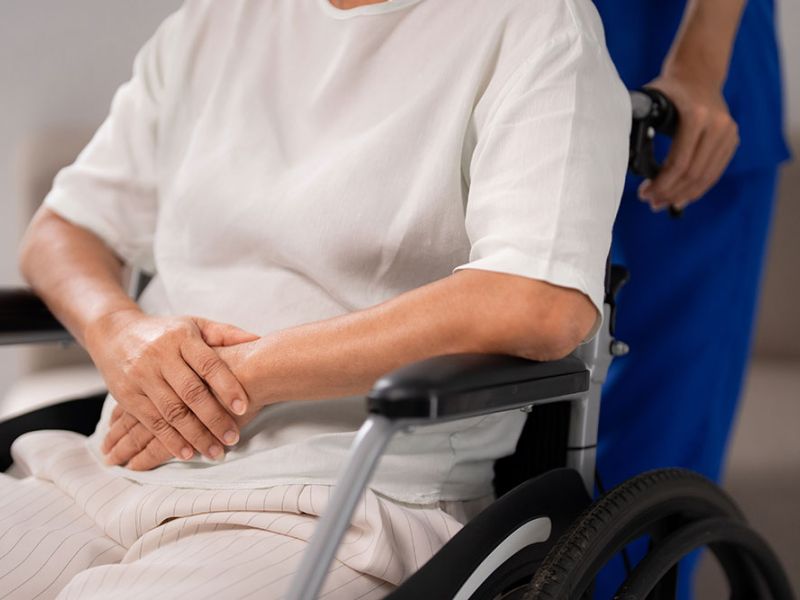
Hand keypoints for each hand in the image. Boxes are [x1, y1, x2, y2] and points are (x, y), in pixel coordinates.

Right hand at [101, 340, 259, 469]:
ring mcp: (141, 377)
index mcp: (181, 338)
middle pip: (190, 392)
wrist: (114, 333)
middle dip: (214, 418)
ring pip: (172, 412)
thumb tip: (258, 339)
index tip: (244, 407)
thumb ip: (225, 334)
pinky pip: (151, 422)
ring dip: (195, 435)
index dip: (227, 386)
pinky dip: (170, 440)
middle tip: (233, 438)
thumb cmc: (166, 332)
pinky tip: (187, 453)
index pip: (208, 364)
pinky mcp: (127, 396)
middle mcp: (160, 356)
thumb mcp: (194, 325)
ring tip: (215, 452)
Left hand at [638, 73, 738, 210]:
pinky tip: (681, 196)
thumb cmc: (668, 90)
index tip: (644, 194)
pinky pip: (715, 171)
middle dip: (671, 193)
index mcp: (696, 116)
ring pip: (707, 176)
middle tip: (652, 203)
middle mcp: (718, 125)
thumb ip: (638, 124)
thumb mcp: (649, 101)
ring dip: (684, 195)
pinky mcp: (732, 139)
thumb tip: (626, 157)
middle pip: (694, 174)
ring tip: (664, 204)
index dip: (661, 184)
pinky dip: (698, 187)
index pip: (679, 163)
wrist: (698, 74)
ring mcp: (729, 133)